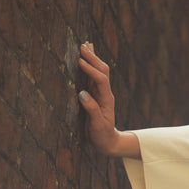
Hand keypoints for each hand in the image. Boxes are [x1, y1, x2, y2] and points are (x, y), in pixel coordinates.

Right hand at [77, 42, 138, 156]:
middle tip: (83, 45)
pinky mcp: (96, 96)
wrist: (108, 143)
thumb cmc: (102, 135)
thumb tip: (82, 93)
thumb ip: (91, 109)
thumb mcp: (97, 125)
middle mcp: (105, 93)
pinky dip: (90, 66)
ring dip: (92, 58)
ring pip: (98, 71)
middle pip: (102, 71)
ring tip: (86, 45)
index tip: (80, 61)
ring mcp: (101, 94)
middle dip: (93, 57)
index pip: (100, 79)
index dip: (91, 69)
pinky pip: (93, 77)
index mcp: (106, 99)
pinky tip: (86, 59)